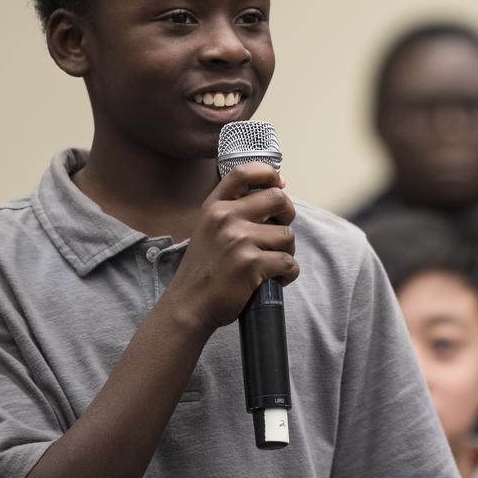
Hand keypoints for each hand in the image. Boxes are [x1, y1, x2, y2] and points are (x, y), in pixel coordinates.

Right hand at [164, 161, 296, 334]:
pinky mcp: (250, 264)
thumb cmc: (206, 268)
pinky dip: (287, 274)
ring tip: (270, 264)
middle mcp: (225, 218)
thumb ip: (237, 208)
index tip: (279, 183)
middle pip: (279, 199)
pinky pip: (288, 263)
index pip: (244, 172)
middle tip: (279, 233)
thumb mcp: (210, 228)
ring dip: (286, 252)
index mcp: (214, 206)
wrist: (188, 305)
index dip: (268, 172)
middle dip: (288, 216)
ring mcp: (237, 240)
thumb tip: (281, 184)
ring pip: (287, 236)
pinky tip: (273, 280)